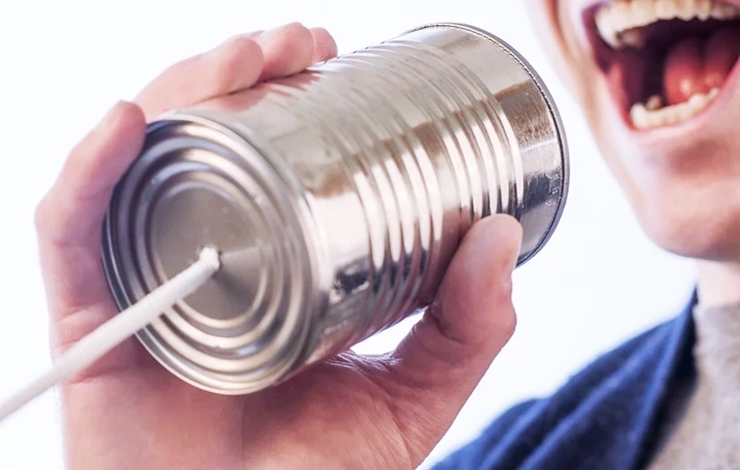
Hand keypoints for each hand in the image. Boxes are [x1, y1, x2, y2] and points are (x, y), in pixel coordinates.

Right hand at [35, 23, 521, 469]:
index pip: (263, 164)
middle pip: (202, 147)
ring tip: (243, 58)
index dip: (289, 100)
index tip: (335, 60)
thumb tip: (501, 233)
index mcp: (268, 273)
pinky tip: (131, 122)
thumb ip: (465, 330)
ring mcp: (147, 286)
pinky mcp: (92, 324)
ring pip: (140, 167)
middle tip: (300, 44)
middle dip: (241, 75)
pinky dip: (88, 173)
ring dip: (182, 92)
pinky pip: (71, 234)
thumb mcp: (411, 398)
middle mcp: (203, 265)